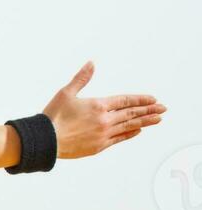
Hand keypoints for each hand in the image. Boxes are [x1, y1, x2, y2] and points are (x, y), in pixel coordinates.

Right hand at [42, 62, 165, 159]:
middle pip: (131, 113)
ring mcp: (103, 134)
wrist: (45, 140)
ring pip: (129, 126)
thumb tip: (91, 63)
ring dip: (145, 121)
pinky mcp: (99, 146)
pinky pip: (119, 138)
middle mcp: (105, 120)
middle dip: (149, 110)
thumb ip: (81, 78)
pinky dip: (130, 133)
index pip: (125, 100)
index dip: (140, 99)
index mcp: (98, 105)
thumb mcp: (66, 93)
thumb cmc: (53, 116)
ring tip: (158, 119)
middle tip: (163, 108)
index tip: (153, 99)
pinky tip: (138, 130)